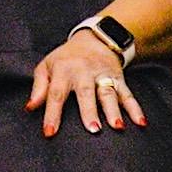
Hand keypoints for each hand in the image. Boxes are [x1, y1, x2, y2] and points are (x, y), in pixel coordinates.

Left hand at [28, 35, 146, 135]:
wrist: (95, 38)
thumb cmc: (66, 58)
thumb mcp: (46, 66)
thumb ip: (39, 87)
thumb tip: (30, 108)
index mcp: (63, 71)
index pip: (56, 94)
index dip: (52, 113)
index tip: (49, 133)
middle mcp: (84, 73)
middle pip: (86, 93)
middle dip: (90, 111)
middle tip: (93, 130)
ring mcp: (103, 75)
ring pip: (109, 93)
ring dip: (114, 110)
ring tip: (118, 127)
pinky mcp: (118, 78)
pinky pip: (128, 94)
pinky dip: (135, 108)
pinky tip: (140, 123)